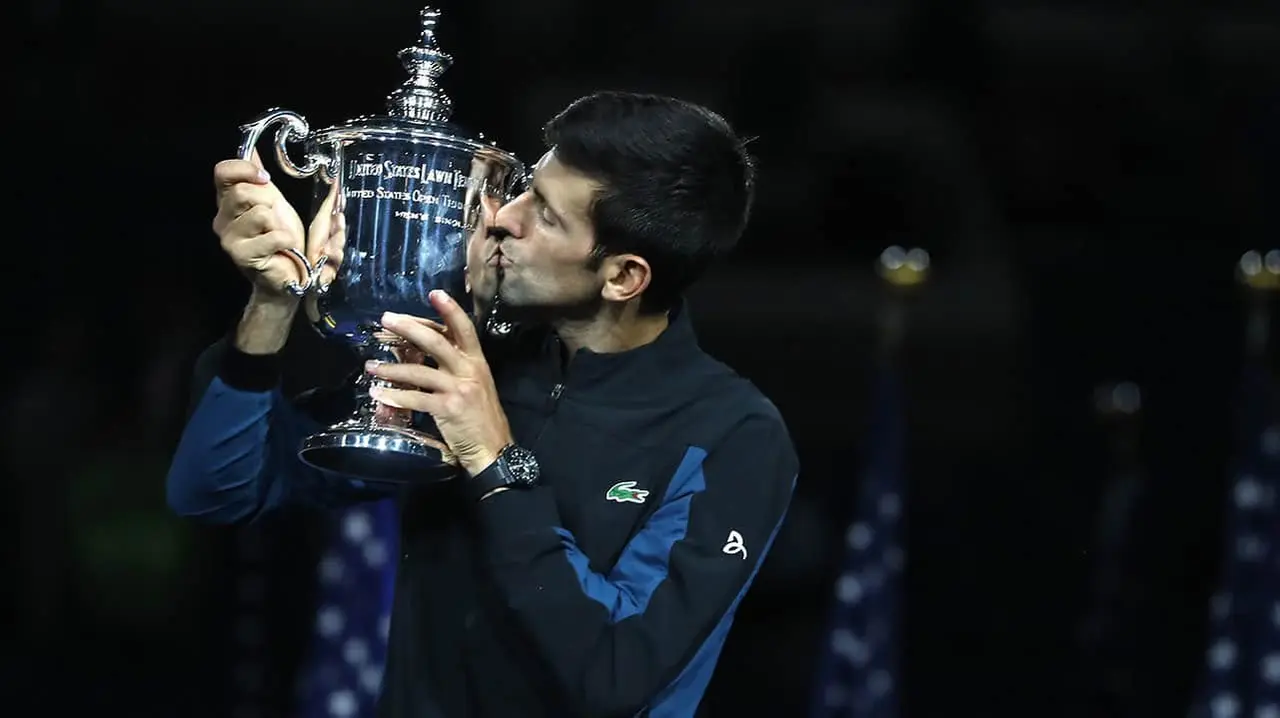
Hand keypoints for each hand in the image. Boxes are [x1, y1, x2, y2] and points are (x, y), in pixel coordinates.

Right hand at [212, 150, 341, 301]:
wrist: (290, 274)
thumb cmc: (281, 239)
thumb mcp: (273, 201)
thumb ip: (259, 178)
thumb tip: (250, 149)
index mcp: (228, 202)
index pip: (222, 172)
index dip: (245, 169)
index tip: (265, 178)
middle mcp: (222, 219)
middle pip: (244, 192)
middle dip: (270, 202)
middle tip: (276, 218)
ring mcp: (229, 239)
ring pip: (260, 214)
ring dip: (279, 224)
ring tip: (278, 236)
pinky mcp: (243, 256)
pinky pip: (273, 235)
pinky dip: (286, 240)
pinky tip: (283, 248)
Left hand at [366, 290, 512, 475]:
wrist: (494, 450)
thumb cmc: (481, 418)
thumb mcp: (475, 385)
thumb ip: (455, 368)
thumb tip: (422, 353)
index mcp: (477, 363)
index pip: (464, 329)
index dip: (449, 310)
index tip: (433, 293)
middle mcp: (469, 371)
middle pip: (436, 341)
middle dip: (409, 328)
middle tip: (386, 319)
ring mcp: (459, 389)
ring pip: (420, 371)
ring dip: (392, 368)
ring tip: (371, 365)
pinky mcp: (448, 409)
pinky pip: (416, 399)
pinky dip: (395, 396)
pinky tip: (379, 394)